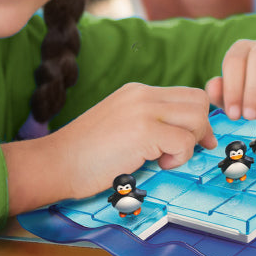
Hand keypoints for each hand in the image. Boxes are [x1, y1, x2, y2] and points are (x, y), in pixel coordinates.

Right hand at [49, 83, 216, 199]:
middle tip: (183, 153)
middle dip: (200, 130)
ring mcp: (144, 111)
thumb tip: (184, 135)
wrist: (55, 162)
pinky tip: (157, 164)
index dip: (198, 119)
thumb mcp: (120, 124)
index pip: (187, 94)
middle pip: (198, 101)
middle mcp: (143, 94)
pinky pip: (184, 142)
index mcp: (137, 91)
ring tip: (165, 159)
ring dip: (189, 143)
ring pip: (196, 118)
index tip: (197, 141)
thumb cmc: (85, 154)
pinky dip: (179, 158)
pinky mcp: (144, 132)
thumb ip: (148, 122)